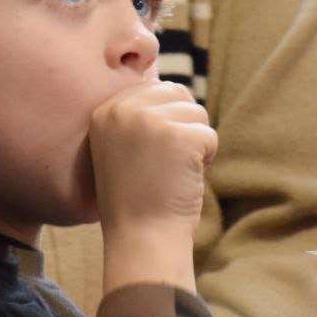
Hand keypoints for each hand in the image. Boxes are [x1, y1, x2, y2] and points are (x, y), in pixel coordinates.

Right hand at [89, 81, 216, 292]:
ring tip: (171, 173)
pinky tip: (183, 180)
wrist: (141, 238)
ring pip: (197, 113)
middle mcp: (124, 110)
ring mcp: (150, 121)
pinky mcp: (178, 137)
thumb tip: (167, 77)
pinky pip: (210, 135)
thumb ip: (138, 113)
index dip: (165, 122)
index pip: (155, 88)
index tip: (150, 156)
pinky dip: (206, 160)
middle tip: (164, 165)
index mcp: (106, 110)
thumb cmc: (137, 197)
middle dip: (182, 128)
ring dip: (195, 144)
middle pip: (178, 94)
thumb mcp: (123, 146)